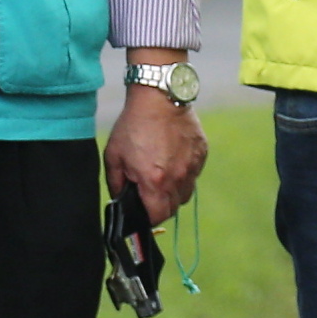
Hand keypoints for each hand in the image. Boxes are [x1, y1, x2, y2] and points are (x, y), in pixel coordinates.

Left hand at [106, 87, 207, 224]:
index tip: (142, 213)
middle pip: (174, 208)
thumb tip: (120, 201)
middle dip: (161, 206)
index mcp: (155, 181)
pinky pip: (194, 174)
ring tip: (162, 175)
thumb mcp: (114, 156)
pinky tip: (173, 158)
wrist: (159, 98)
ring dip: (174, 192)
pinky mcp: (202, 154)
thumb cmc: (133, 126)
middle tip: (149, 193)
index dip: (148, 219)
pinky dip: (185, 173)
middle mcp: (178, 178)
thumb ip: (116, 185)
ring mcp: (193, 166)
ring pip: (186, 193)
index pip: (157, 216)